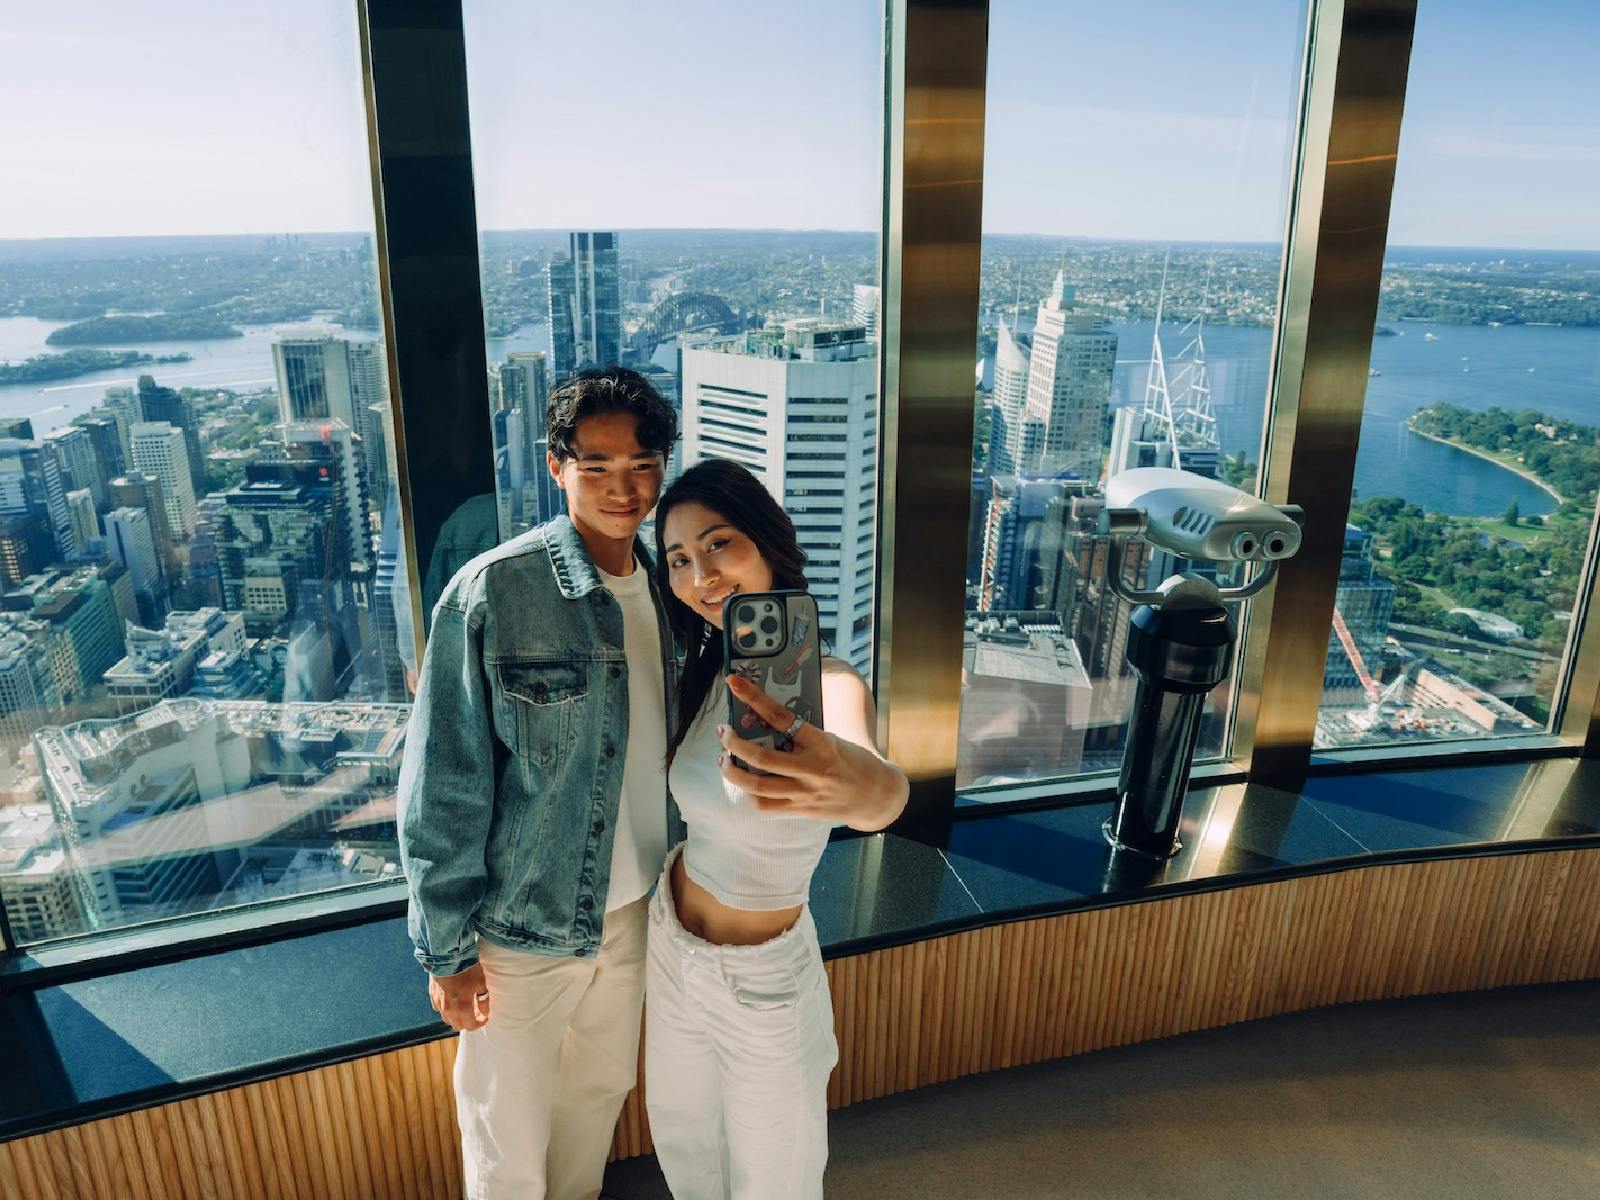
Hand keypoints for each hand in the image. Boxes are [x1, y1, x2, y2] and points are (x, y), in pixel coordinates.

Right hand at [429, 963, 490, 1030]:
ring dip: (457, 1017)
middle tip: (476, 1013)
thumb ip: (483, 1000)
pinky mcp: (432, 996)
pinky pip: (439, 1009)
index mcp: (462, 1007)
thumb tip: (485, 1012)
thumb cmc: (466, 968)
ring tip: (464, 1007)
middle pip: (458, 1026)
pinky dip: (446, 1009)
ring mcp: (439, 1003)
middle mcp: (449, 1009)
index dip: (479, 1023)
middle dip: (468, 1022)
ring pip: (447, 1019)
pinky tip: (452, 1000)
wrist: (447, 955)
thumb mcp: (481, 983)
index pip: (471, 1026)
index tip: (484, 1017)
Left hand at [719, 673, 907, 830]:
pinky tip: (744, 784)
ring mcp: (805, 792)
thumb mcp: (832, 739)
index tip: (735, 683)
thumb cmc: (852, 760)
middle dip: (733, 743)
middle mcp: (812, 768)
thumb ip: (803, 734)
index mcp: (821, 742)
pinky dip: (748, 794)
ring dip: (732, 772)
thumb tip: (765, 720)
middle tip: (723, 732)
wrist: (876, 794)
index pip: (780, 715)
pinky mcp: (800, 810)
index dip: (754, 697)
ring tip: (724, 760)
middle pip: (761, 756)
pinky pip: (764, 807)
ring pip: (757, 785)